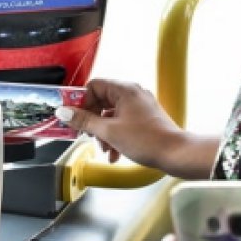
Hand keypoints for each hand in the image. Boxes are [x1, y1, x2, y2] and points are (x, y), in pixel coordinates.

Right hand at [56, 78, 185, 170]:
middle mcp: (133, 94)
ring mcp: (140, 106)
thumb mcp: (108, 131)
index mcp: (124, 90)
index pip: (94, 86)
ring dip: (103, 132)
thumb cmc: (148, 140)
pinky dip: (115, 135)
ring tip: (104, 148)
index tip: (74, 116)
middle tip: (87, 134)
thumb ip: (84, 121)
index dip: (82, 102)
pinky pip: (122, 122)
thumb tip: (65, 112)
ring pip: (111, 115)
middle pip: (101, 101)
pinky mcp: (144, 118)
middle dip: (93, 121)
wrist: (175, 154)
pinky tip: (114, 153)